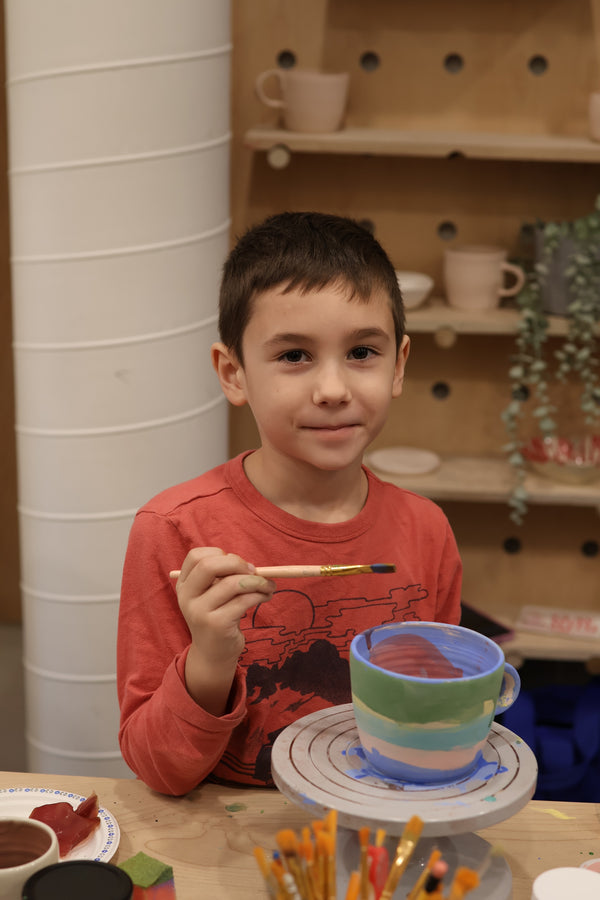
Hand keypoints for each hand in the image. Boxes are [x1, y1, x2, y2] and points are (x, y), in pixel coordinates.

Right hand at [170, 547, 274, 714]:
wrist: (212, 654)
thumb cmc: (217, 616)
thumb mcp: (212, 595)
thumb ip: (223, 577)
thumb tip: (251, 566)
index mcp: (184, 585)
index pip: (196, 556)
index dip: (219, 554)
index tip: (236, 564)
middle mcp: (187, 597)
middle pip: (210, 565)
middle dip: (237, 563)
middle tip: (253, 571)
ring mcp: (200, 612)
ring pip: (233, 583)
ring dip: (257, 581)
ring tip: (267, 586)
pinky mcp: (217, 624)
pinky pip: (244, 600)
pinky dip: (260, 595)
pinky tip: (265, 597)